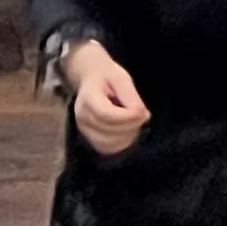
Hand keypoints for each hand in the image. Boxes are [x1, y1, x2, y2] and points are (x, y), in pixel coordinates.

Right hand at [65, 40, 148, 158]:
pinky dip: (121, 143)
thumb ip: (131, 96)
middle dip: (131, 126)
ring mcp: (83, 129)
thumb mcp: (121, 78)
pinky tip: (129, 131)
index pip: (106, 115)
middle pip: (108, 131)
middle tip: (143, 115)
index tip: (144, 112)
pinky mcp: (89, 138)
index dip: (128, 117)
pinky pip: (106, 148)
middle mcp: (82, 117)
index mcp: (88, 98)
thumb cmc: (107, 77)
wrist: (90, 79)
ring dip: (127, 136)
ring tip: (136, 122)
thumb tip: (142, 115)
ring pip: (108, 144)